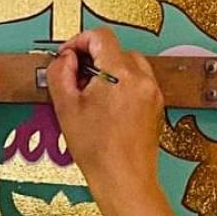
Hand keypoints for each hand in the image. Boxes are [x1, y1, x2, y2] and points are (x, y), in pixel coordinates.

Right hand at [45, 28, 163, 188]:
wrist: (123, 179)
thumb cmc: (97, 150)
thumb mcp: (65, 107)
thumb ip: (60, 73)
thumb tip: (64, 58)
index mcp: (119, 74)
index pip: (101, 36)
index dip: (79, 41)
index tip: (68, 55)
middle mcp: (141, 79)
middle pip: (115, 49)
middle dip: (93, 59)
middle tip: (76, 79)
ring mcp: (152, 92)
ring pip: (128, 64)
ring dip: (109, 70)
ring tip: (92, 95)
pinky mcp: (156, 105)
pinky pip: (138, 82)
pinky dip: (122, 85)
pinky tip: (107, 107)